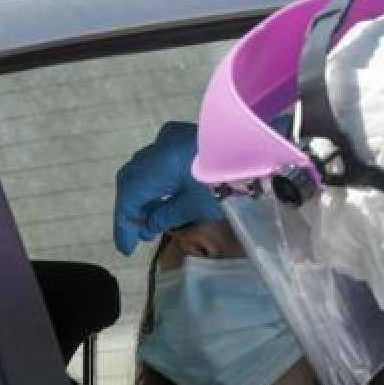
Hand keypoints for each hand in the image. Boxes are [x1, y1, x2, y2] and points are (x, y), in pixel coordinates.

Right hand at [112, 121, 223, 255]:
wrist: (258, 152)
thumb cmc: (228, 182)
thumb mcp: (195, 207)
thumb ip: (166, 216)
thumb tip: (147, 225)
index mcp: (158, 163)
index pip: (129, 196)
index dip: (125, 224)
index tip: (127, 248)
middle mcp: (159, 145)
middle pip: (132, 179)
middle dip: (132, 209)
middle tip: (137, 235)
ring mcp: (171, 136)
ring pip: (145, 169)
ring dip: (144, 195)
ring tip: (151, 222)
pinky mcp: (184, 136)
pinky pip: (159, 160)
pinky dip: (155, 181)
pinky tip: (162, 199)